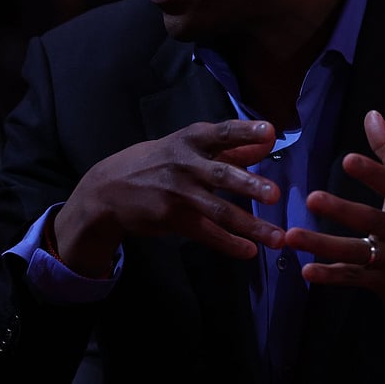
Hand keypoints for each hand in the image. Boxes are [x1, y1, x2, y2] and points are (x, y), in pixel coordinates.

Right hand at [54, 120, 285, 276]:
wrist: (107, 189)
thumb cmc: (160, 161)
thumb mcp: (189, 146)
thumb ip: (231, 146)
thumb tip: (268, 144)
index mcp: (193, 140)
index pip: (224, 133)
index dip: (246, 132)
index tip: (271, 132)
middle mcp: (186, 164)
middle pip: (222, 175)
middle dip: (249, 185)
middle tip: (276, 195)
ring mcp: (178, 193)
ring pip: (219, 211)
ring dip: (250, 225)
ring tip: (277, 238)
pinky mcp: (172, 218)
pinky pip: (206, 234)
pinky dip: (229, 244)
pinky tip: (249, 251)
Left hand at [285, 110, 384, 340]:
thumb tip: (371, 115)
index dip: (372, 172)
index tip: (348, 159)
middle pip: (370, 219)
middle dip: (341, 210)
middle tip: (312, 198)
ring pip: (355, 251)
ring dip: (323, 245)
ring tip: (292, 236)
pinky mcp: (380, 281)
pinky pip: (352, 277)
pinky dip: (330, 276)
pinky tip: (306, 270)